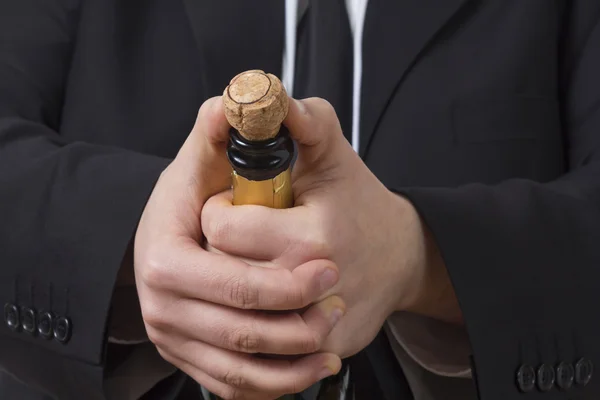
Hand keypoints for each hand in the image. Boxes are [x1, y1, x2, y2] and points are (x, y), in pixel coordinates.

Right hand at [134, 98, 345, 399]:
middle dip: (299, 320)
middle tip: (338, 299)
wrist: (183, 243)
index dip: (286, 278)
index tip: (329, 268)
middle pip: (240, 328)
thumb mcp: (208, 160)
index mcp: (165, 254)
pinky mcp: (191, 361)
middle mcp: (162, 303)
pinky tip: (314, 364)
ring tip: (333, 333)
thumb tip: (231, 103)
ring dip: (296, 356)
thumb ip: (221, 133)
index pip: (231, 277)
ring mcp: (175, 338)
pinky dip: (279, 384)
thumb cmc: (204, 199)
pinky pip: (237, 388)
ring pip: (242, 368)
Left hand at [202, 98, 460, 360]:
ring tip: (256, 263)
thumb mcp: (334, 154)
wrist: (401, 257)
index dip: (219, 212)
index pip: (222, 230)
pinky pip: (265, 342)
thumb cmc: (359, 203)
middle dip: (223, 250)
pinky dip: (257, 322)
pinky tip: (271, 296)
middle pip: (223, 274)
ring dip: (237, 286)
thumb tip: (264, 96)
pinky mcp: (322, 352)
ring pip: (238, 314)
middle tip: (244, 234)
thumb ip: (303, 119)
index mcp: (311, 236)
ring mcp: (319, 327)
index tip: (233, 204)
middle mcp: (313, 288)